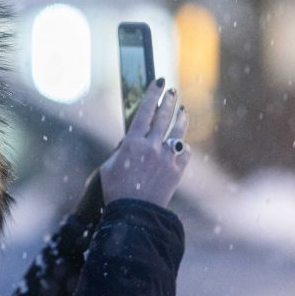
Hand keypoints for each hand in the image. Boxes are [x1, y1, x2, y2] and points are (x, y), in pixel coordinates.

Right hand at [100, 79, 189, 208]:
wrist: (135, 214)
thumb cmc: (116, 190)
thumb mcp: (109, 166)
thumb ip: (120, 150)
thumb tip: (129, 140)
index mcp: (132, 143)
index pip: (144, 111)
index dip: (152, 94)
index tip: (158, 82)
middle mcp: (152, 147)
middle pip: (163, 117)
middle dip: (169, 101)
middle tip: (172, 91)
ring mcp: (167, 158)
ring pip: (178, 132)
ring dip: (181, 119)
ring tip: (183, 110)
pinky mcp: (177, 171)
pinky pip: (185, 153)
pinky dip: (183, 147)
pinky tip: (182, 144)